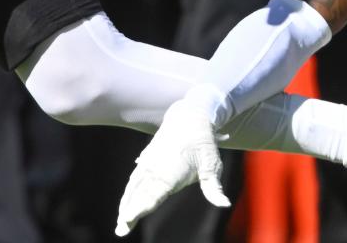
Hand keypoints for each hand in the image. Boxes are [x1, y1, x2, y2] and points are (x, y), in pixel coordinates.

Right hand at [114, 93, 230, 235]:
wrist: (188, 117)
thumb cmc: (203, 144)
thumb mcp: (212, 165)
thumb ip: (214, 188)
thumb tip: (225, 204)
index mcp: (171, 173)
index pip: (153, 195)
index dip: (140, 207)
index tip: (128, 218)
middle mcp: (156, 169)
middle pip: (139, 195)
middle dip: (129, 212)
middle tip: (121, 230)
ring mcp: (148, 164)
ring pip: (133, 188)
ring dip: (126, 204)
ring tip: (121, 223)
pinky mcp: (146, 160)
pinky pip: (134, 180)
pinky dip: (129, 193)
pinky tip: (125, 203)